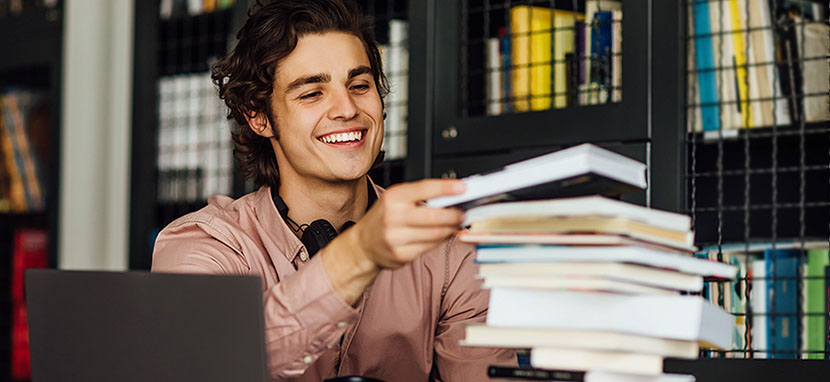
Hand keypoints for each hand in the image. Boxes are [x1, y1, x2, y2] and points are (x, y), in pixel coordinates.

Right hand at [352, 178, 466, 268]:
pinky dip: (441, 241)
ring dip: (450, 229)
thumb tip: (451, 197)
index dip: (445, 188)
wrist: (363, 244)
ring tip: (455, 224)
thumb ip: (420, 197)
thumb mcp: (395, 200)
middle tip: (463, 213)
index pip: (424, 189)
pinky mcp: (401, 255)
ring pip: (434, 234)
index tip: (462, 188)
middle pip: (433, 216)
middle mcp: (392, 217)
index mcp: (393, 198)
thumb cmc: (383, 218)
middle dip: (453, 215)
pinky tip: (443, 235)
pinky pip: (429, 247)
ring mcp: (396, 238)